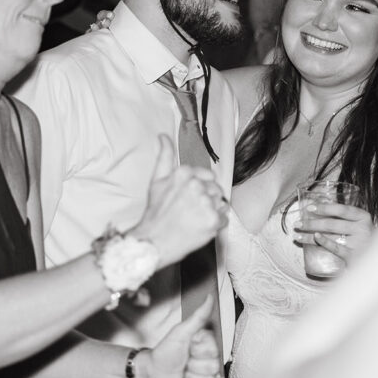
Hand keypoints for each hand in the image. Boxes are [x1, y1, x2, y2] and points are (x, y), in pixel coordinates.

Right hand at [132, 135, 228, 266]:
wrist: (153, 242)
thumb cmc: (155, 212)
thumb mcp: (157, 180)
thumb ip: (164, 156)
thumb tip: (164, 135)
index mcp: (184, 173)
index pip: (208, 176)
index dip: (201, 188)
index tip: (190, 199)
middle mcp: (195, 185)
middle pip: (216, 189)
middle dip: (207, 200)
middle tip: (190, 212)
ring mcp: (205, 203)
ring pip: (221, 203)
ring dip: (212, 212)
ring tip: (194, 219)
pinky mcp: (213, 220)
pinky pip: (224, 219)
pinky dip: (215, 225)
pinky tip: (200, 228)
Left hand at [140, 296, 221, 377]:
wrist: (152, 372)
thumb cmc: (166, 350)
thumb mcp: (182, 332)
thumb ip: (199, 316)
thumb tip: (210, 297)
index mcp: (207, 346)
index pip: (214, 350)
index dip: (199, 350)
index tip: (189, 347)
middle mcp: (210, 361)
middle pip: (213, 367)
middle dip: (194, 365)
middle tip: (185, 361)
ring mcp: (207, 377)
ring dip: (191, 377)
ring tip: (183, 372)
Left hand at [295, 202, 373, 264]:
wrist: (376, 260)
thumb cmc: (363, 239)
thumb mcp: (358, 224)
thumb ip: (344, 216)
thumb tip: (317, 206)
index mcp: (363, 217)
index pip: (342, 209)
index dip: (325, 207)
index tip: (309, 208)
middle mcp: (362, 229)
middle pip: (332, 224)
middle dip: (311, 223)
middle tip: (297, 224)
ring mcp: (359, 243)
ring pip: (330, 235)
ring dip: (310, 235)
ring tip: (297, 234)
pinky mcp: (354, 256)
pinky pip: (336, 248)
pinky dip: (325, 242)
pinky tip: (315, 238)